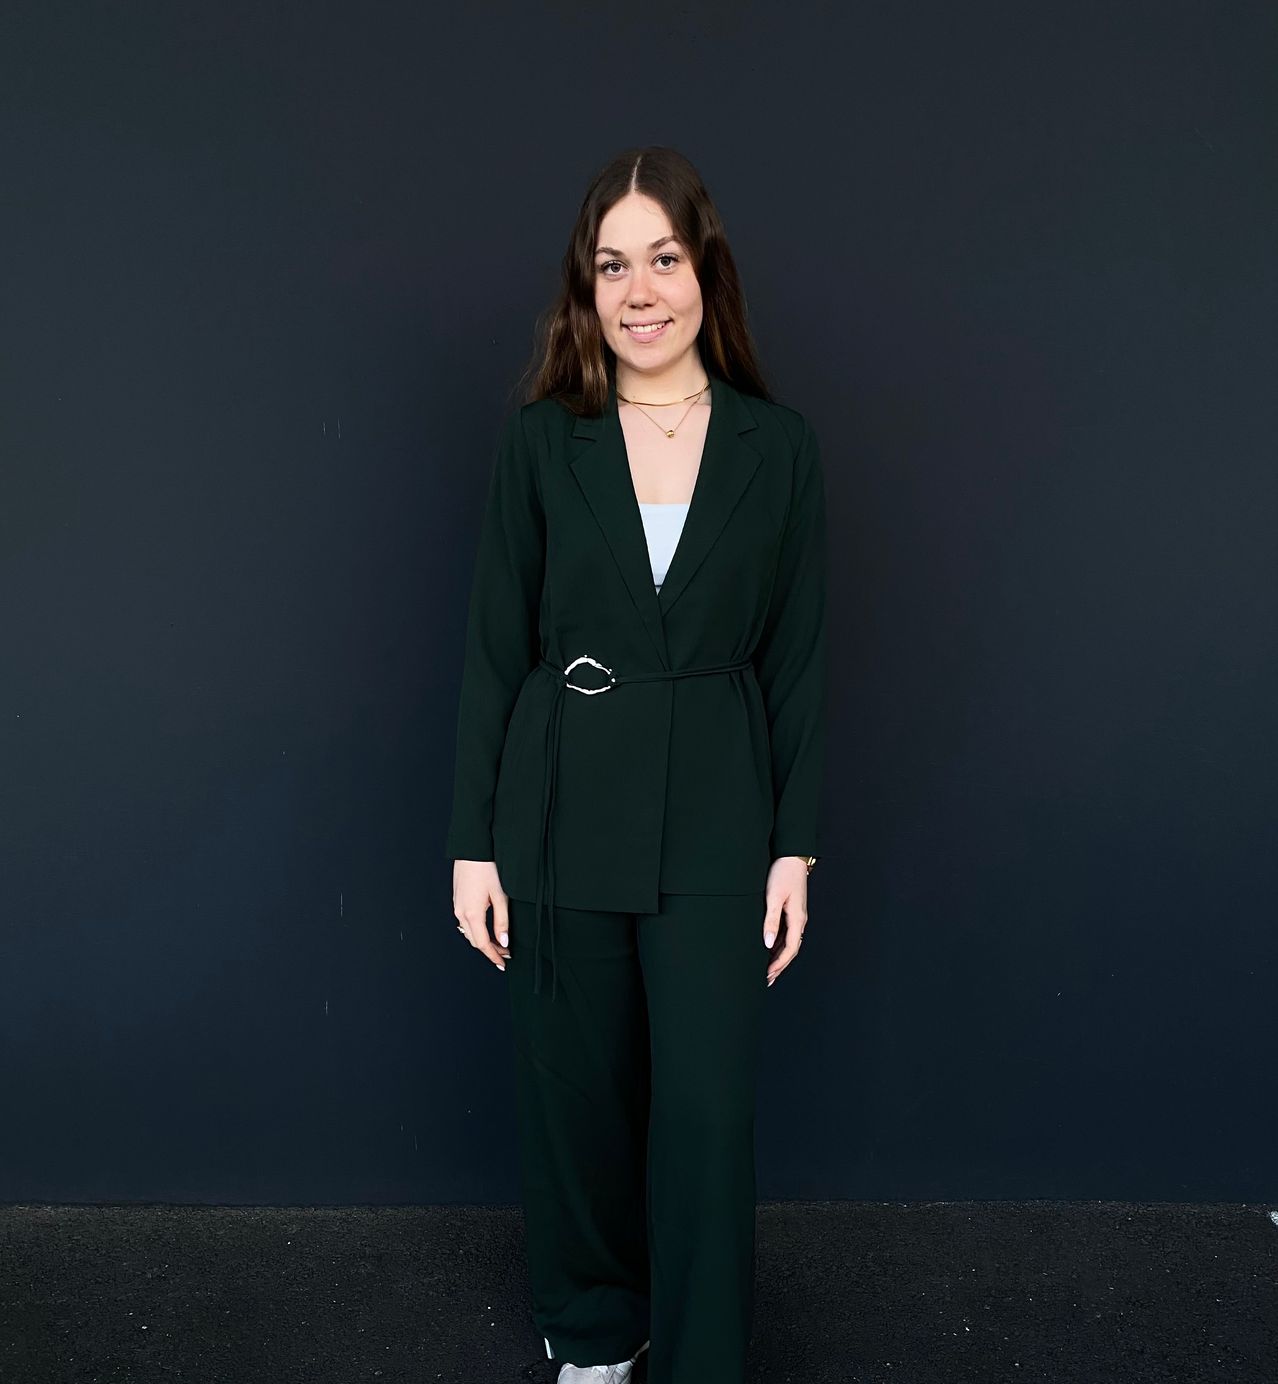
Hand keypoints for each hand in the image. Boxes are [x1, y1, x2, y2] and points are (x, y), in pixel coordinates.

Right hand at [452, 860, 511, 972]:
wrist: (472, 849)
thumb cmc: (487, 868)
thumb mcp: (500, 896)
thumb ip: (502, 921)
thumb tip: (503, 941)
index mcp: (472, 914)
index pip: (483, 944)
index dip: (494, 955)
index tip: (503, 963)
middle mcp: (461, 912)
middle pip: (474, 940)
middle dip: (490, 950)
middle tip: (505, 954)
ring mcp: (457, 906)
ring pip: (468, 932)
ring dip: (482, 940)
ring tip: (498, 943)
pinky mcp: (458, 900)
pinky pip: (465, 922)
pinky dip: (476, 930)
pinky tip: (486, 929)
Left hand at [763, 856, 808, 987]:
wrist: (791, 855)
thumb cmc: (783, 873)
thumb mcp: (773, 897)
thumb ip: (771, 921)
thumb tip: (767, 944)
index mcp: (797, 919)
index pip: (790, 949)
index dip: (779, 964)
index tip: (768, 975)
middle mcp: (799, 920)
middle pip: (791, 949)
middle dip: (779, 966)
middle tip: (767, 979)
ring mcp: (796, 915)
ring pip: (789, 942)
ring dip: (779, 957)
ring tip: (767, 969)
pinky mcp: (792, 910)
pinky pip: (787, 933)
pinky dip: (779, 945)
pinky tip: (770, 948)